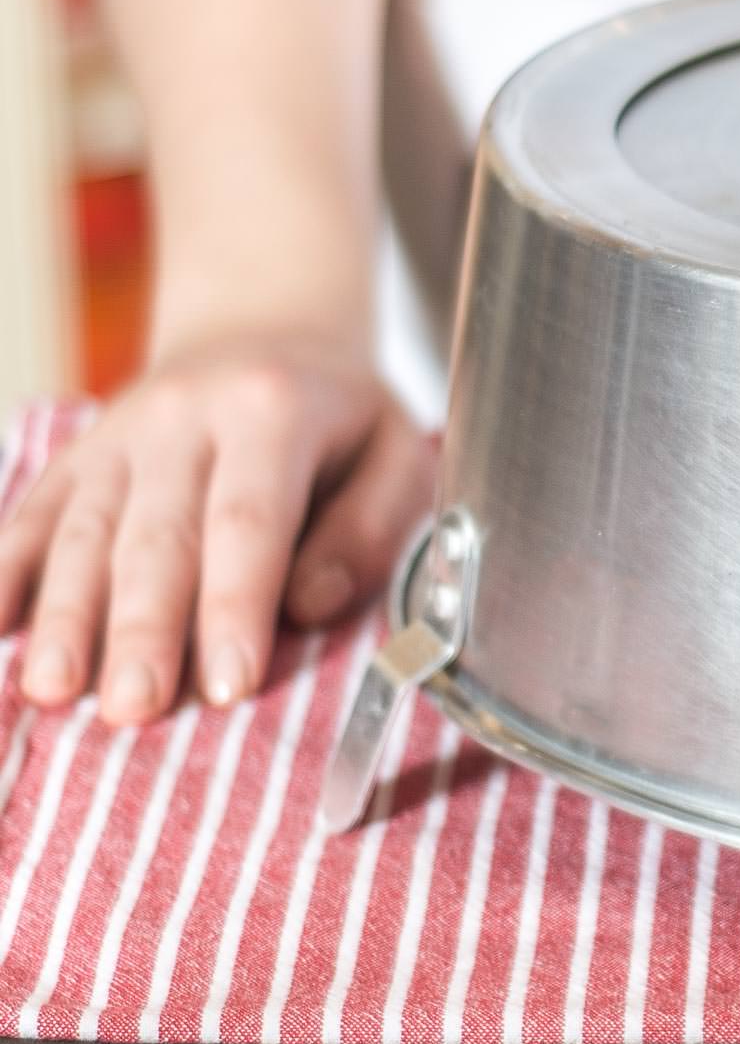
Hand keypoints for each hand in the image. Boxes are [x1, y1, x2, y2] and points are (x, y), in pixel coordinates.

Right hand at [0, 333, 430, 723]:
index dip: (235, 606)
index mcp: (272, 411)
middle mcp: (184, 415)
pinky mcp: (75, 455)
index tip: (229, 685)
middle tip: (134, 709)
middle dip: (143, 629)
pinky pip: (30, 515)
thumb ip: (368, 529)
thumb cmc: (343, 420)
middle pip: (158, 535)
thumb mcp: (396, 453)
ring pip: (83, 531)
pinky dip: (5, 572)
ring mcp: (118, 434)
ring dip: (65, 615)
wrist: (265, 334)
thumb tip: (311, 605)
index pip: (249, 520)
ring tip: (53, 689)